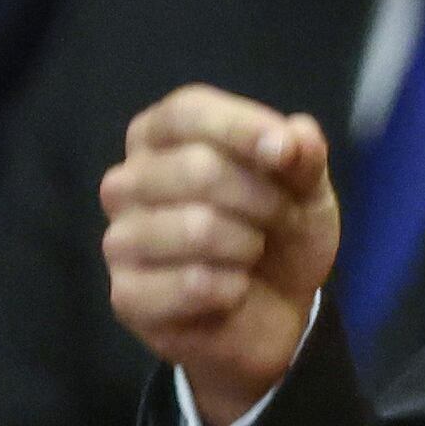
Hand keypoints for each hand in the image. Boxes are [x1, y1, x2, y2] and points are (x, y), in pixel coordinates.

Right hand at [102, 87, 337, 425]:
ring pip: (196, 228)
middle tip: (280, 219)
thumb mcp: (306, 186)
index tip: (286, 152)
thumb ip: (302, 155)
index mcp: (158, 137)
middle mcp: (125, 182)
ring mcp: (119, 241)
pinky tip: (233, 291)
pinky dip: (234, 289)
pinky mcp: (126, 296)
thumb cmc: (278, 231)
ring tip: (253, 254)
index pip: (186, 112)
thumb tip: (293, 137)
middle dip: (261, 198)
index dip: (240, 128)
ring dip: (248, 246)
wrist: (276, 313)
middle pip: (196, 168)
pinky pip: (194, 283)